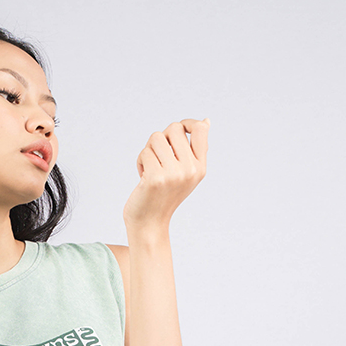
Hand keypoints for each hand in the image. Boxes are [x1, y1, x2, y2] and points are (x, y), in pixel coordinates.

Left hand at [123, 119, 209, 236]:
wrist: (150, 223)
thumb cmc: (164, 195)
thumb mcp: (185, 173)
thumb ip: (194, 149)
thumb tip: (206, 121)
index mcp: (200, 167)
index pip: (200, 130)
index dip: (187, 123)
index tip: (177, 132)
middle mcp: (190, 170)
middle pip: (174, 128)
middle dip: (161, 138)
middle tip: (158, 155)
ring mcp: (173, 174)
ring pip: (156, 137)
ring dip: (148, 150)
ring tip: (150, 167)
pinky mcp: (156, 178)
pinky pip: (145, 153)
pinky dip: (140, 162)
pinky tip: (143, 177)